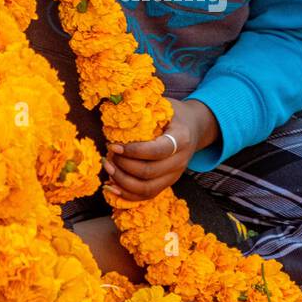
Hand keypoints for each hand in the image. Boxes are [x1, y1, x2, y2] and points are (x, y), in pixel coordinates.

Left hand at [103, 101, 218, 202]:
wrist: (193, 128)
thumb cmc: (173, 114)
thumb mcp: (164, 105)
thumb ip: (145, 109)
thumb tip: (116, 107)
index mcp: (181, 139)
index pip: (157, 151)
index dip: (133, 151)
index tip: (114, 146)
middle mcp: (180, 161)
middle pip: (149, 172)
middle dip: (123, 166)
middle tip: (109, 155)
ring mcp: (175, 175)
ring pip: (147, 189)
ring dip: (123, 181)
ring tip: (108, 168)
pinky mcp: (167, 184)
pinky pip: (147, 196)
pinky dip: (127, 194)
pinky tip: (112, 186)